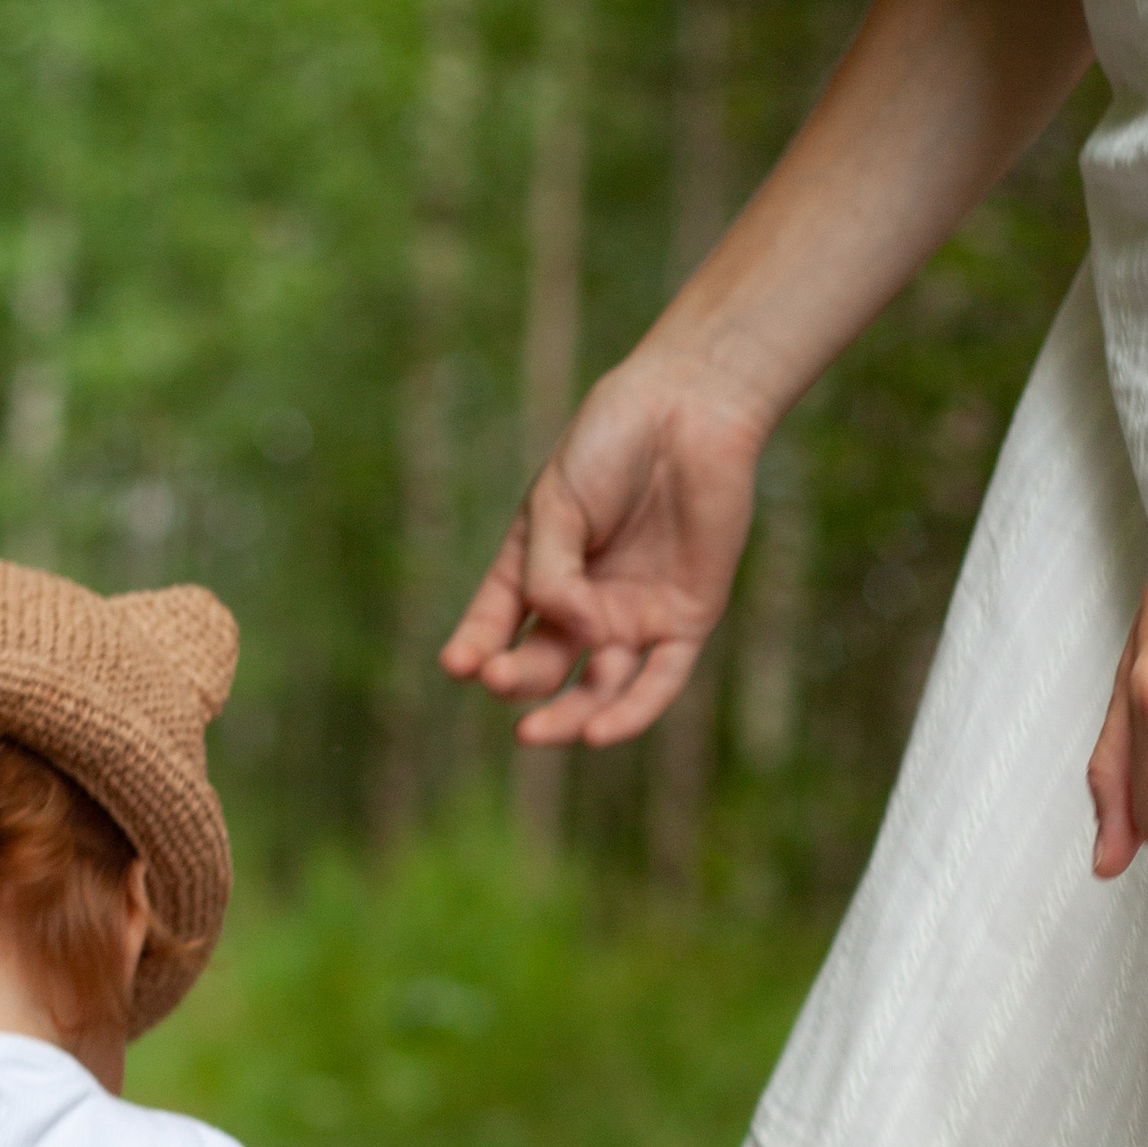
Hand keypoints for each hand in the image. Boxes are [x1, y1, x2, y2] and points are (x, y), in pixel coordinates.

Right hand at [441, 348, 765, 748]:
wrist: (689, 411)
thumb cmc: (613, 444)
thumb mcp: (558, 503)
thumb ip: (552, 573)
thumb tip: (578, 632)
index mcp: (537, 567)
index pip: (496, 623)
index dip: (474, 649)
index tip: (457, 666)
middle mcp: (583, 601)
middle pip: (542, 662)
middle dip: (515, 677)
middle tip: (497, 678)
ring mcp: (633, 616)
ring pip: (597, 688)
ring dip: (567, 716)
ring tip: (536, 733)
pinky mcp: (684, 621)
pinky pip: (658, 683)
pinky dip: (630, 713)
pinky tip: (599, 735)